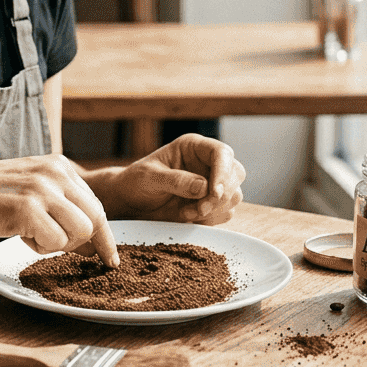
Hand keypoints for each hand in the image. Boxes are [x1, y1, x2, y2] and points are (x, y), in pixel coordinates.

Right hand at [0, 154, 119, 266]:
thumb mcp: (29, 190)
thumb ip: (60, 206)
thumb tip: (92, 241)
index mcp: (58, 165)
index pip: (95, 203)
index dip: (104, 234)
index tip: (110, 257)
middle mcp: (55, 172)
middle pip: (95, 217)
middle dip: (86, 243)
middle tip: (70, 253)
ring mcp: (43, 189)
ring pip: (81, 231)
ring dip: (59, 244)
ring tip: (32, 237)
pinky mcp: (29, 209)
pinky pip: (57, 242)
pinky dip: (40, 248)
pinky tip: (20, 235)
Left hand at [100, 134, 244, 224]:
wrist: (131, 203)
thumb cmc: (136, 182)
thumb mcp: (150, 177)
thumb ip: (176, 180)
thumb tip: (204, 187)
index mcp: (194, 148)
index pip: (222, 153)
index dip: (223, 172)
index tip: (214, 192)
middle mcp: (207, 163)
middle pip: (235, 174)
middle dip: (221, 195)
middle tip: (198, 209)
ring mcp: (212, 183)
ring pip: (234, 196)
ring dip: (214, 209)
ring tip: (186, 213)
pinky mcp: (212, 203)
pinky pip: (225, 213)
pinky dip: (210, 219)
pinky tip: (188, 217)